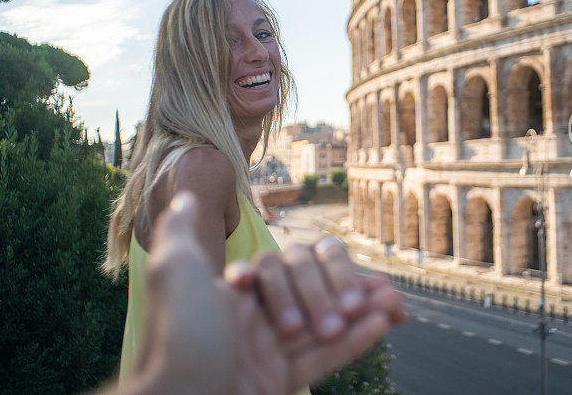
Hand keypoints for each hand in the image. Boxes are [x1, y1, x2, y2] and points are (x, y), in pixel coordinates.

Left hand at [115, 192, 404, 394]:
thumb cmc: (178, 334)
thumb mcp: (175, 270)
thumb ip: (181, 230)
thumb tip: (185, 196)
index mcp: (232, 292)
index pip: (287, 268)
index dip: (321, 270)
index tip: (343, 268)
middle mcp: (249, 319)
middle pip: (310, 295)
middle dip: (340, 294)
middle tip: (366, 299)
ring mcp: (264, 353)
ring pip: (321, 326)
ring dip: (359, 313)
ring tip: (395, 303)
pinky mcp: (276, 384)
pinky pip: (319, 360)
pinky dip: (353, 343)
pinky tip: (382, 324)